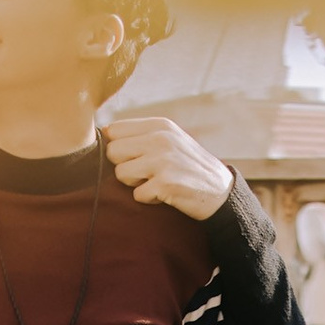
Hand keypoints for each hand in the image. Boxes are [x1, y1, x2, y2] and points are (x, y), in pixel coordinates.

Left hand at [104, 118, 234, 221]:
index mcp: (159, 125)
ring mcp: (163, 160)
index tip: (133, 157)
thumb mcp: (170, 140)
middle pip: (112, 152)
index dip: (117, 147)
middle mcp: (160, 138)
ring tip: (156, 182)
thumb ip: (142, 135)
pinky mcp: (166, 184)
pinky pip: (137, 194)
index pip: (113, 130)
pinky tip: (166, 194)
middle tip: (145, 172)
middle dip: (124, 166)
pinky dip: (149, 199)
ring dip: (135, 184)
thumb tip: (103, 133)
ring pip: (121, 174)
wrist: (221, 191)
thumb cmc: (189, 166)